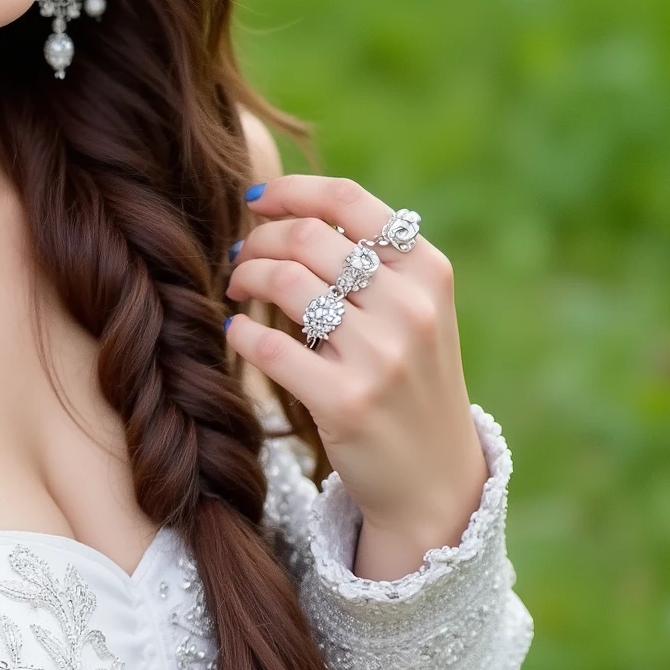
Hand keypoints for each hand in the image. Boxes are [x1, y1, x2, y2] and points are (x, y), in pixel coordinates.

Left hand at [225, 175, 486, 578]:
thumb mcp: (415, 311)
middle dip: (258, 240)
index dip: (290, 190)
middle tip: (240, 259)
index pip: (347, 200)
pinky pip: (267, 346)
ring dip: (244, 278)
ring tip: (237, 289)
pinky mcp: (345, 402)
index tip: (255, 200)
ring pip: (283, 282)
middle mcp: (410, 307)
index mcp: (428, 271)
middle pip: (305, 237)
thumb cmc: (410, 381)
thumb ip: (371, 262)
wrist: (434, 479)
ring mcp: (380, 356)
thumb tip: (287, 210)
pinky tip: (235, 333)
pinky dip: (239, 332)